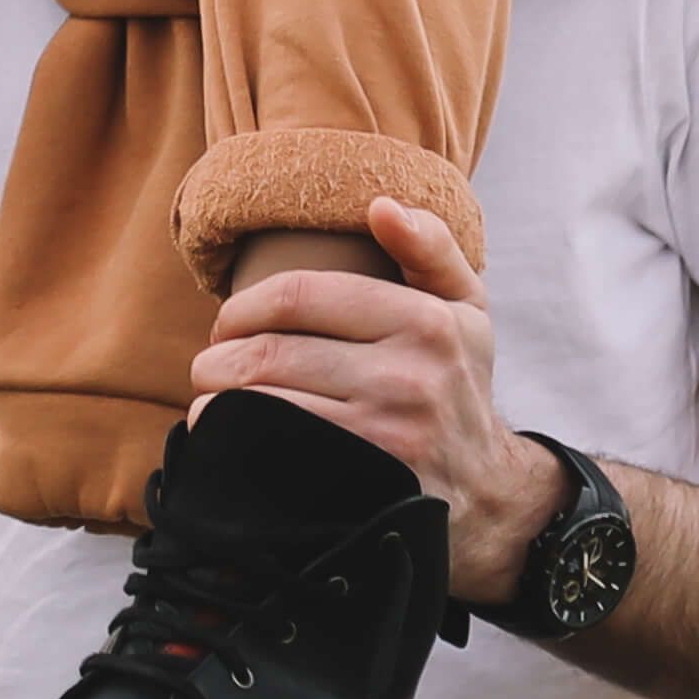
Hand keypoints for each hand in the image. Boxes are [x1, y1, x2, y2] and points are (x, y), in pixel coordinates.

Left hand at [195, 195, 559, 603]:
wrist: (489, 492)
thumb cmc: (458, 386)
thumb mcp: (466, 310)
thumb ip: (431, 249)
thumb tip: (380, 206)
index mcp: (427, 323)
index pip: (299, 295)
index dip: (244, 306)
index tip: (229, 322)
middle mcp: (410, 379)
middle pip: (270, 353)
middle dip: (219, 357)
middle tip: (209, 365)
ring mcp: (387, 438)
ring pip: (263, 405)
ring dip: (216, 400)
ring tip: (212, 397)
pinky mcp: (364, 488)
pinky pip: (273, 454)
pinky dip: (233, 442)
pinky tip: (228, 437)